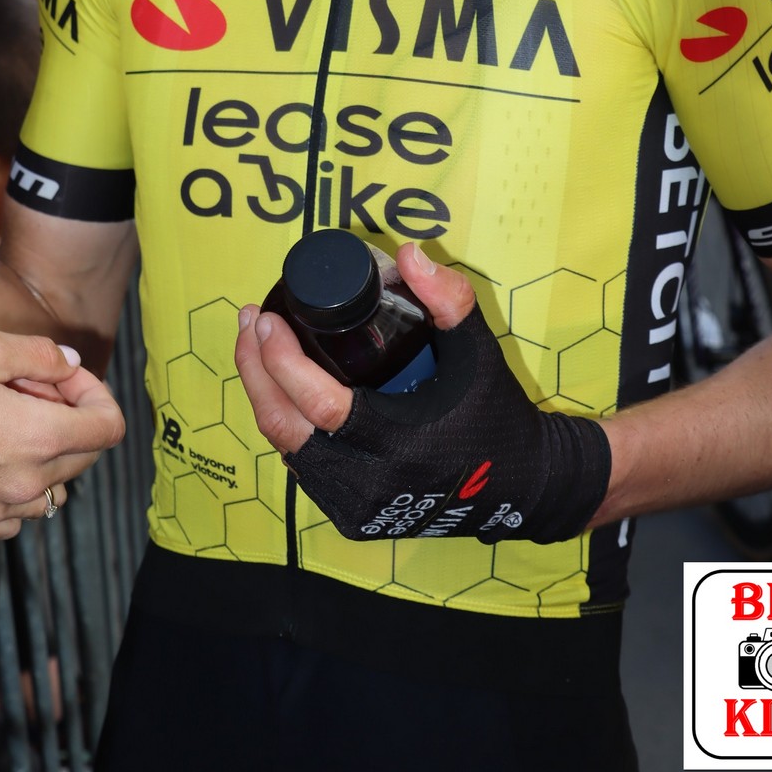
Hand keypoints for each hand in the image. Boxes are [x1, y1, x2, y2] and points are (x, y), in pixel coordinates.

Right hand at [0, 328, 124, 538]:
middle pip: (85, 455)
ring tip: (6, 422)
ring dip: (45, 453)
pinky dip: (18, 485)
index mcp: (39, 437)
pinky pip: (19, 512)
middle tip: (27, 390)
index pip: (109, 427)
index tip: (68, 379)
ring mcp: (1, 510)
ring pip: (55, 486)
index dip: (98, 395)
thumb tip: (72, 364)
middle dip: (70, 417)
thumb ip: (39, 355)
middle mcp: (28, 482)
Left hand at [235, 244, 609, 544]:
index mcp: (397, 444)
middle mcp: (368, 484)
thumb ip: (448, 299)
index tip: (267, 319)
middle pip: (285, 428)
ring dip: (262, 395)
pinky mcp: (351, 518)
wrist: (520, 485)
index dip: (282, 361)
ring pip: (286, 449)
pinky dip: (284, 425)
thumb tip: (409, 253)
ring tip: (255, 345)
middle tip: (251, 322)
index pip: (319, 405)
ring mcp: (354, 507)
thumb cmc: (495, 413)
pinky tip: (276, 387)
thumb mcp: (477, 352)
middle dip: (255, 370)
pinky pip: (303, 467)